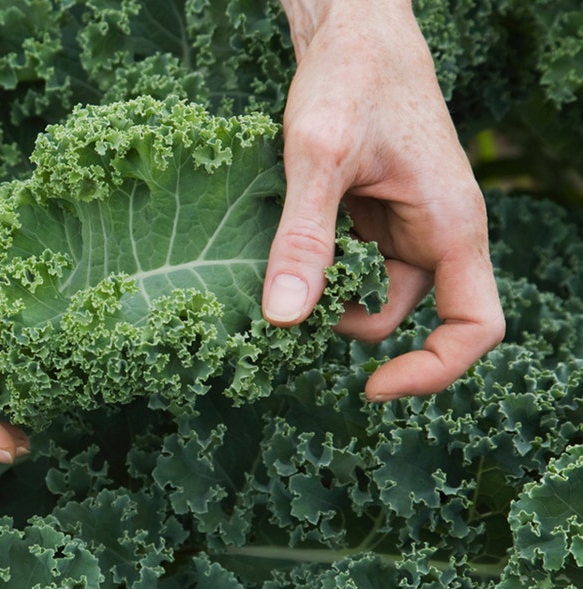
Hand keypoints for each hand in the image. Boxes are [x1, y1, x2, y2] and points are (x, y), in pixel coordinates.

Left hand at [265, 0, 504, 400]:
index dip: (433, 370)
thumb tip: (283, 320)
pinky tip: (285, 252)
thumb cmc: (350, 78)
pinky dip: (323, 269)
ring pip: (378, 292)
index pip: (476, 327)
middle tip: (293, 315)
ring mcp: (410, 222)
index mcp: (452, 226)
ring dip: (332, 298)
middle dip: (357, 329)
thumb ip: (303, 238)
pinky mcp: (379, 212)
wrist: (351, 29)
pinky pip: (357, 262)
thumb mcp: (317, 157)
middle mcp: (440, 231)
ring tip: (279, 277)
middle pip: (414, 317)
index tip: (372, 386)